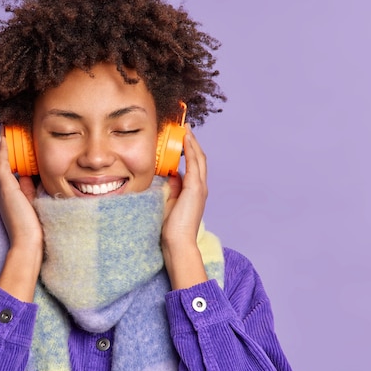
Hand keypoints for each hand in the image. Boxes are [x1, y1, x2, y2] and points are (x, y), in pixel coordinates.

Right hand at [0, 129, 42, 300]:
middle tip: (3, 134)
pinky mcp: (6, 189)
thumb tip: (28, 175)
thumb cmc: (32, 227)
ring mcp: (2, 190)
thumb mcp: (31, 203)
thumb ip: (28, 189)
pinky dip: (1, 152)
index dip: (3, 158)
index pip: (2, 172)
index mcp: (6, 196)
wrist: (27, 241)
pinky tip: (4, 141)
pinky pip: (0, 165)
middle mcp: (1, 191)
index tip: (8, 146)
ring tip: (3, 133)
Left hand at [161, 124, 208, 288]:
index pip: (194, 166)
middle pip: (199, 159)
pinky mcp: (196, 189)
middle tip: (186, 128)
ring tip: (186, 129)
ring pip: (199, 159)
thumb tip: (170, 175)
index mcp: (195, 191)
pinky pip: (195, 164)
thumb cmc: (171, 227)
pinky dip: (191, 150)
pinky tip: (186, 140)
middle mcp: (200, 187)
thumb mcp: (169, 202)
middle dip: (193, 142)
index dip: (190, 151)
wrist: (177, 242)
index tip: (182, 139)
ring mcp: (200, 188)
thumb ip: (172, 188)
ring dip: (193, 142)